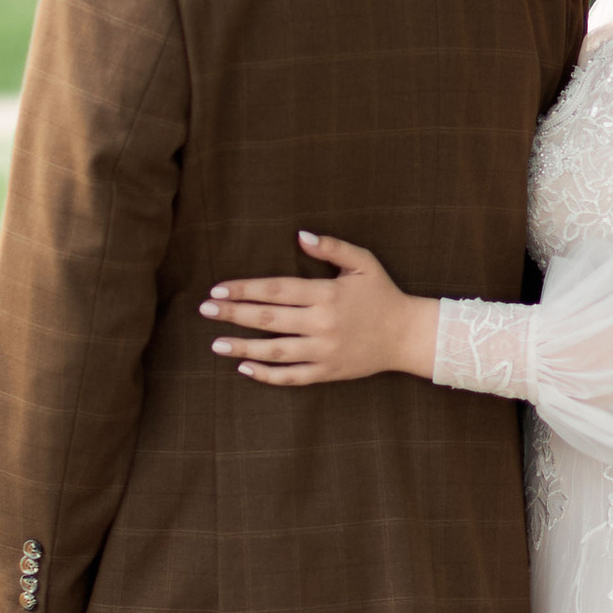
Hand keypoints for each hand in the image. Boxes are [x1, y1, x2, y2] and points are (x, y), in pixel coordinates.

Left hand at [206, 233, 438, 385]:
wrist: (407, 335)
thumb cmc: (382, 294)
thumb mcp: (363, 263)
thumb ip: (331, 247)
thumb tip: (299, 235)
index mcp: (327, 294)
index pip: (276, 290)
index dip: (245, 290)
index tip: (218, 290)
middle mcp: (322, 324)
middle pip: (269, 319)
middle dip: (233, 314)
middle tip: (204, 311)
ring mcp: (324, 351)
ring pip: (275, 350)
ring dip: (243, 348)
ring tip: (216, 344)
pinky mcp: (328, 372)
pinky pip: (293, 377)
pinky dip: (268, 375)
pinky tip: (245, 369)